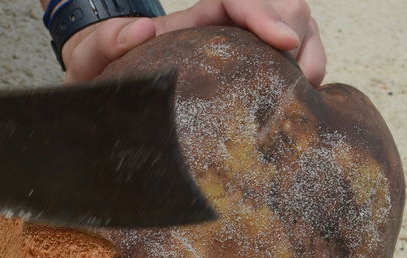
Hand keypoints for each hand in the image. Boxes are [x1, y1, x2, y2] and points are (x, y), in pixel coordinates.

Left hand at [59, 0, 325, 86]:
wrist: (111, 77)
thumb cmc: (105, 64)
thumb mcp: (94, 52)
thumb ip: (109, 40)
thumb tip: (141, 31)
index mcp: (198, 14)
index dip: (265, 15)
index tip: (281, 43)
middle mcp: (228, 19)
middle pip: (285, 7)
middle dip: (295, 37)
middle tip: (291, 81)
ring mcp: (247, 37)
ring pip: (303, 25)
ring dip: (309, 55)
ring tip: (298, 93)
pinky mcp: (259, 58)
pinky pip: (305, 52)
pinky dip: (312, 70)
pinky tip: (299, 99)